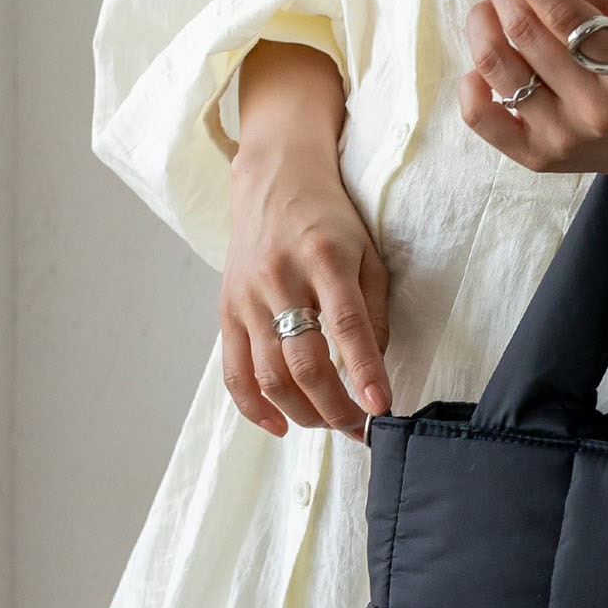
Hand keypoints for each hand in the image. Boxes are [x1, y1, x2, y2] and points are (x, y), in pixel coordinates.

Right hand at [222, 141, 392, 442]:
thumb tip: (374, 371)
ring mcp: (248, 297)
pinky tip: (281, 426)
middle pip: (303, 361)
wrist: (275, 179)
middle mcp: (280, 279)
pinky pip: (234, 372)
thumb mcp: (368, 254)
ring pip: (269, 375)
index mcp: (324, 259)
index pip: (346, 325)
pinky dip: (255, 408)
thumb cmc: (332, 220)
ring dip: (302, 413)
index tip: (381, 408)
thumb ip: (373, 310)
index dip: (364, 371)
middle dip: (334, 406)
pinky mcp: (227, 311)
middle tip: (359, 428)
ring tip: (330, 425)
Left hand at [460, 0, 607, 225]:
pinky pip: (482, 119)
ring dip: (482, 23)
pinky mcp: (538, 158)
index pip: (566, 13)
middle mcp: (597, 109)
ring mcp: (564, 137)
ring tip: (490, 6)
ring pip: (499, 68)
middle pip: (526, 34)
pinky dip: (470, 83)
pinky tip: (485, 63)